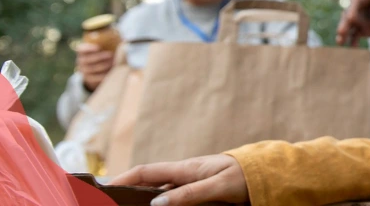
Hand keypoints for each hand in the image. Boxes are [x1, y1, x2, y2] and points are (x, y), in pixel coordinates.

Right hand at [75, 42, 114, 90]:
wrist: (98, 70)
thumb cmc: (104, 54)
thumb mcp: (105, 48)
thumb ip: (112, 43)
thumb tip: (125, 40)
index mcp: (83, 51)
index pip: (81, 49)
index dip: (88, 48)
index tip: (98, 47)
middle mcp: (81, 61)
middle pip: (87, 59)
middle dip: (99, 57)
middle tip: (110, 54)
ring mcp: (84, 70)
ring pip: (91, 69)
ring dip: (103, 66)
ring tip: (113, 63)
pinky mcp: (88, 79)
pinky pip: (95, 78)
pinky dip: (103, 75)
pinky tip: (111, 72)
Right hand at [112, 154, 247, 205]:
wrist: (267, 175)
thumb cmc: (244, 175)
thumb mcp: (217, 185)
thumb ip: (188, 194)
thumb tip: (156, 202)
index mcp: (185, 168)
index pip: (146, 171)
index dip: (123, 178)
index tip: (103, 189)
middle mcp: (184, 176)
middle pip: (149, 186)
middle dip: (130, 195)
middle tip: (113, 204)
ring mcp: (191, 186)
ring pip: (162, 197)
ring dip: (147, 203)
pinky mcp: (199, 196)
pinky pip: (176, 202)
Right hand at [336, 0, 369, 45]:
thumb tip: (367, 13)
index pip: (356, 1)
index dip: (353, 10)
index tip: (351, 19)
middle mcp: (360, 5)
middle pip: (349, 13)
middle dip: (345, 23)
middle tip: (341, 32)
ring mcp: (360, 17)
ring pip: (348, 25)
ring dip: (344, 33)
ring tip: (340, 42)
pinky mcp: (361, 28)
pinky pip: (354, 34)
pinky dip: (352, 40)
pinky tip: (353, 46)